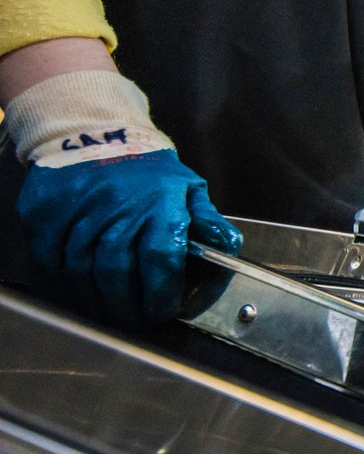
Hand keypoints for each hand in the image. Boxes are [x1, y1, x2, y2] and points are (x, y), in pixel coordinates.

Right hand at [17, 148, 240, 326]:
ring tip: (112, 311)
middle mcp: (117, 207)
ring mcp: (77, 211)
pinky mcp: (45, 214)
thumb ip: (207, 221)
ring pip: (81, 272)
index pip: (160, 257)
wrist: (94, 133)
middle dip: (128, 306)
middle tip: (137, 320)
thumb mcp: (187, 188)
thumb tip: (228, 247)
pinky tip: (81, 291)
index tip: (163, 311)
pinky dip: (64, 282)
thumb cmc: (147, 169)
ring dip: (97, 300)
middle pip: (116, 272)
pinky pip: (50, 260)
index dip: (161, 293)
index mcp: (159, 202)